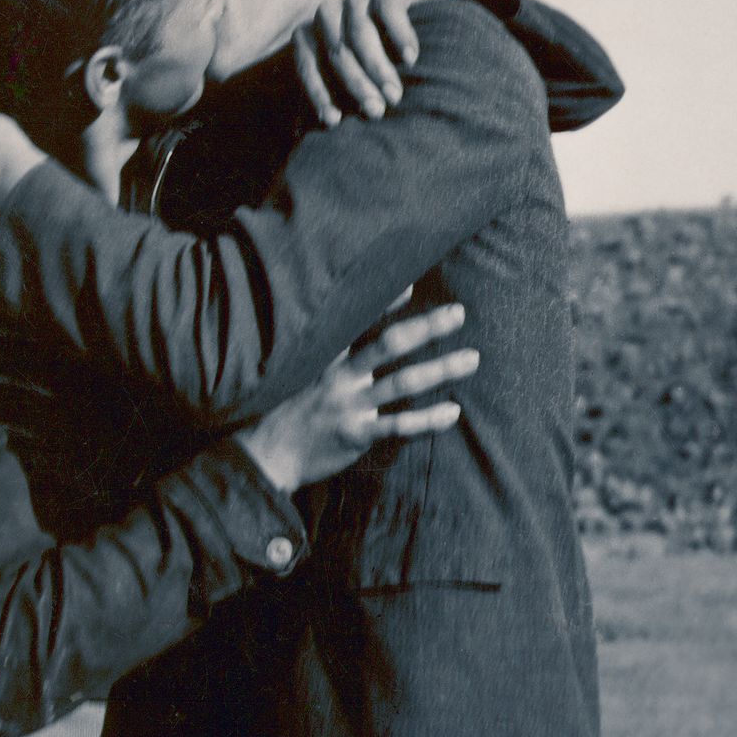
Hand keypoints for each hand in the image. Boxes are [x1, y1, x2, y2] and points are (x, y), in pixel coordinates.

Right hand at [236, 302, 477, 494]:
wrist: (265, 454)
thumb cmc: (287, 410)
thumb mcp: (300, 373)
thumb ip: (329, 354)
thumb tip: (351, 328)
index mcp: (326, 358)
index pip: (358, 321)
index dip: (385, 301)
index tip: (411, 283)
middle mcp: (341, 377)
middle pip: (389, 345)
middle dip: (426, 328)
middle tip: (458, 314)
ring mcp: (350, 405)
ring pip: (403, 383)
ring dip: (440, 369)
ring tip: (471, 359)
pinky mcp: (356, 435)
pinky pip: (399, 425)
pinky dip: (428, 420)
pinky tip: (452, 412)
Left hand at [293, 0, 447, 126]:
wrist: (416, 7)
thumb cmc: (376, 54)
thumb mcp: (352, 74)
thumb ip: (331, 93)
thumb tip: (301, 132)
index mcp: (312, 34)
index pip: (307, 65)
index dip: (319, 93)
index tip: (335, 122)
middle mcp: (329, 12)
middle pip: (336, 51)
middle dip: (356, 85)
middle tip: (375, 112)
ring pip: (359, 32)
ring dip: (377, 67)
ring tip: (394, 95)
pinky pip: (388, 8)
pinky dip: (400, 34)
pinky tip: (411, 59)